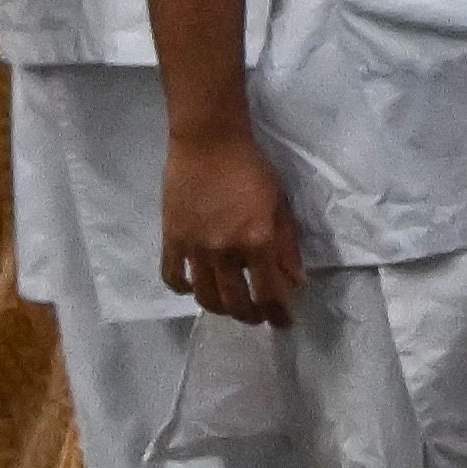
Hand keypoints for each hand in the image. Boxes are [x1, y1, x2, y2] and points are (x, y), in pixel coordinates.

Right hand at [162, 124, 305, 323]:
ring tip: (231, 307)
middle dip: (250, 316)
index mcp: (257, 240)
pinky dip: (183, 290)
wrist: (208, 144)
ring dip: (220, 309)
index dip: (278, 314)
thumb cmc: (252, 169)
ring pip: (204, 297)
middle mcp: (225, 251)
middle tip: (259, 317)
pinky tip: (194, 289)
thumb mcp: (280, 205)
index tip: (284, 323)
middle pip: (235, 302)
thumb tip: (295, 282)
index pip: (269, 292)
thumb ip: (287, 246)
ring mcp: (194, 248)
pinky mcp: (171, 240)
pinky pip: (173, 278)